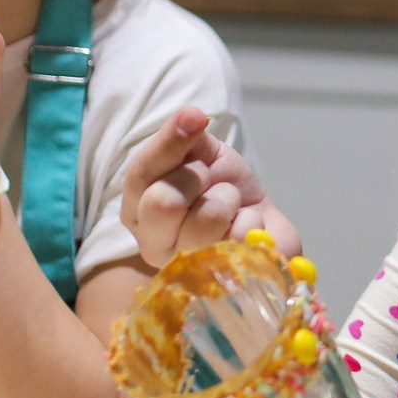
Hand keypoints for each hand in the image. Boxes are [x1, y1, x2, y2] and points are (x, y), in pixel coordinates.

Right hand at [118, 108, 299, 266]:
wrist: (259, 221)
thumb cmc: (220, 186)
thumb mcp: (199, 153)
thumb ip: (184, 136)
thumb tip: (191, 116)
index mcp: (138, 207)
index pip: (141, 173)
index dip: (170, 142)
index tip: (195, 119)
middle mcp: (151, 242)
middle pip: (163, 202)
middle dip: (198, 177)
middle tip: (210, 179)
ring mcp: (184, 267)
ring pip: (206, 218)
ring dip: (228, 199)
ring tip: (230, 204)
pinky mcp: (222, 281)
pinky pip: (239, 238)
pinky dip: (252, 222)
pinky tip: (247, 226)